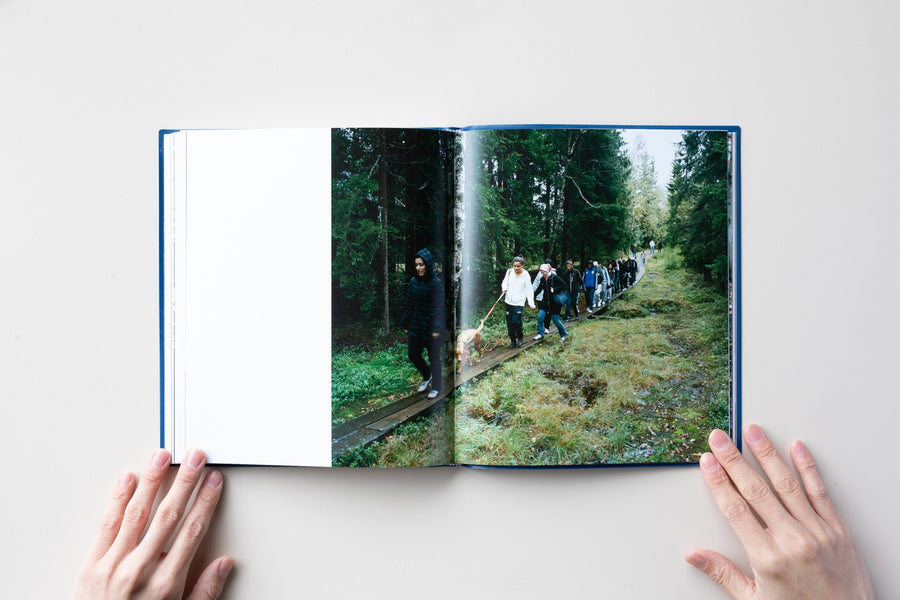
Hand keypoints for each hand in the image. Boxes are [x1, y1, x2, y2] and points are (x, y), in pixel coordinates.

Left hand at [76, 448, 232, 599]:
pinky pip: (106, 526)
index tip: (214, 481)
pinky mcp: (90, 565)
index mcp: (166, 583)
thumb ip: (204, 591)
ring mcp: (113, 565)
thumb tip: (224, 564)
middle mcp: (140, 569)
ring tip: (162, 456)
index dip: (206, 502)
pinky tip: (127, 480)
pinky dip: (117, 500)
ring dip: (152, 480)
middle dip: (186, 482)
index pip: (192, 531)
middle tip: (196, 457)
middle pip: (169, 514)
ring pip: (137, 512)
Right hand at [686, 426, 872, 598]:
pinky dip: (808, 468)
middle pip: (756, 490)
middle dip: (734, 460)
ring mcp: (817, 532)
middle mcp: (793, 541)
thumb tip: (694, 555)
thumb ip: (724, 574)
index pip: (735, 510)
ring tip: (754, 432)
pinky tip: (797, 448)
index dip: (718, 482)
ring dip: (768, 454)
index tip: (707, 463)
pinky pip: (820, 492)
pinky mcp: (838, 530)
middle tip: (720, 438)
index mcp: (768, 558)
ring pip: (787, 484)